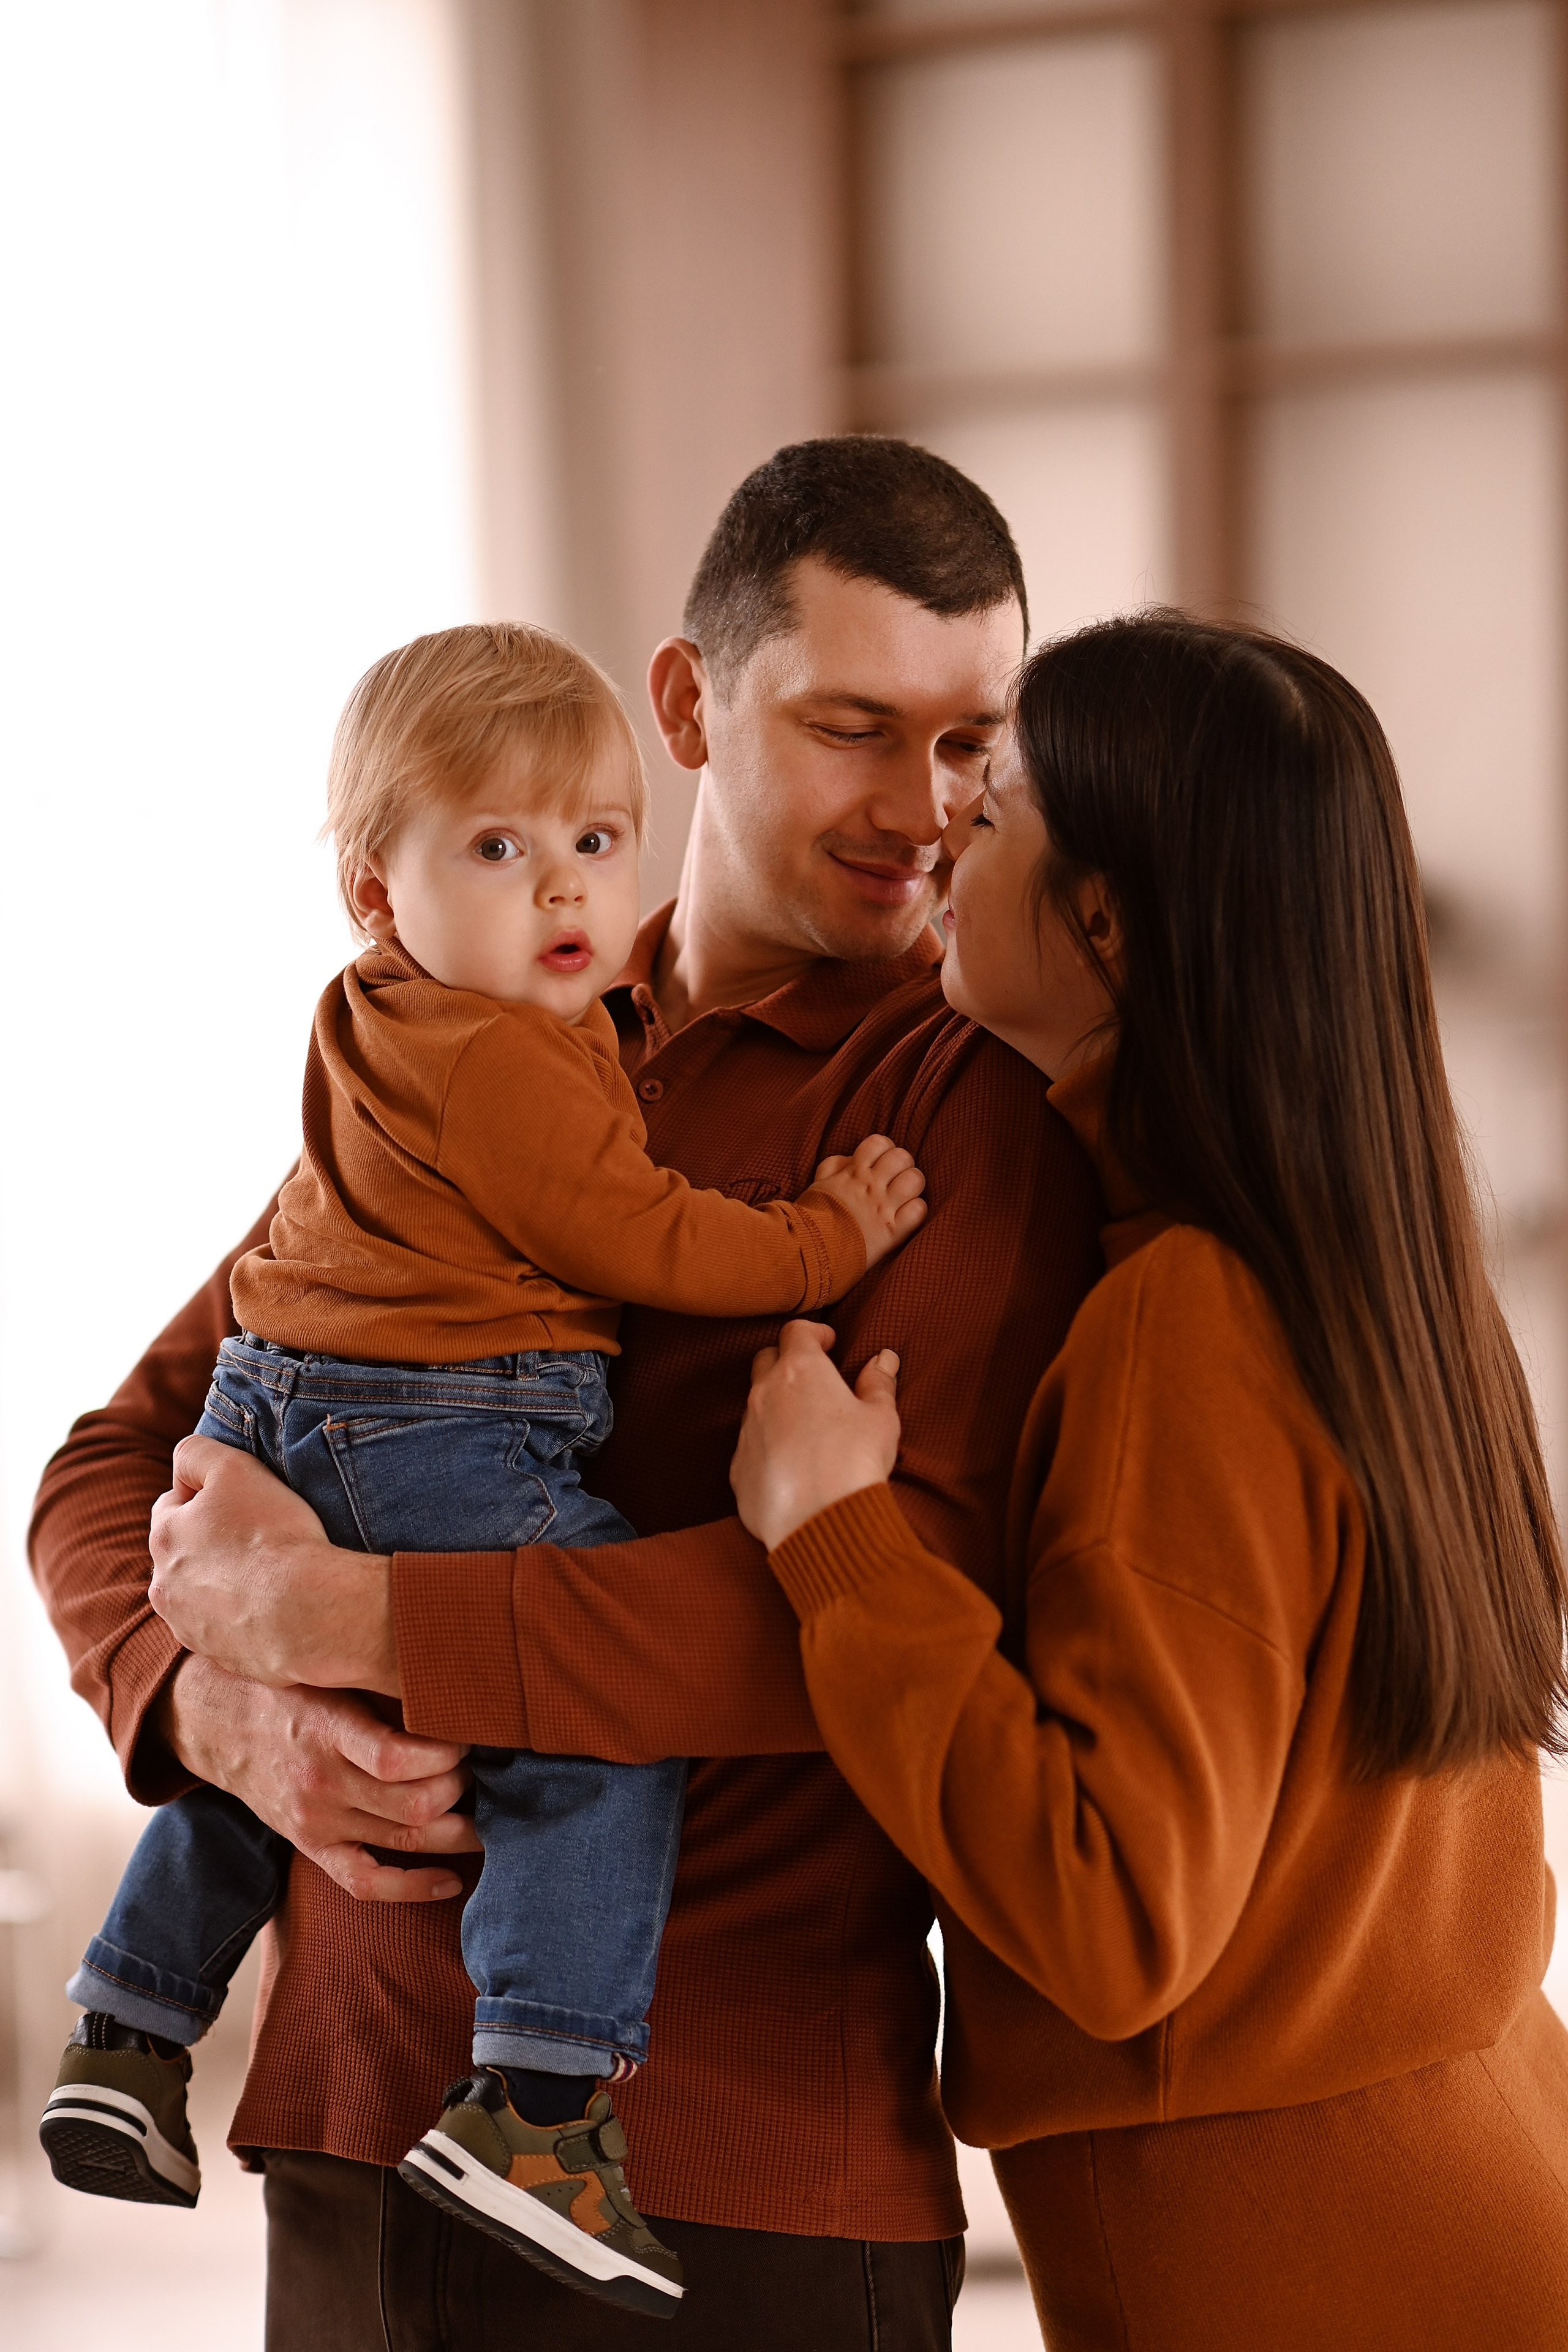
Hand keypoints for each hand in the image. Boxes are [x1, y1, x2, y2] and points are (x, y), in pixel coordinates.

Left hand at [149, 1435, 398, 1692]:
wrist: (306, 1613)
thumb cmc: (272, 1535)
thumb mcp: (234, 1468)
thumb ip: (197, 1453)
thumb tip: (183, 1466)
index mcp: (163, 1538)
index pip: (173, 1503)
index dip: (210, 1495)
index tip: (247, 1500)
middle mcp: (164, 1586)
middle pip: (186, 1551)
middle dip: (213, 1541)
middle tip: (262, 1534)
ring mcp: (189, 1627)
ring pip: (203, 1592)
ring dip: (227, 1581)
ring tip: (272, 1573)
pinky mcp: (219, 1655)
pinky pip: (228, 1626)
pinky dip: (245, 1614)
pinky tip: (277, 1605)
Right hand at [155, 1653, 479, 1901]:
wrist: (221, 1723)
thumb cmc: (291, 1687)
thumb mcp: (329, 1669)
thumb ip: (381, 1682)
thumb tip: (456, 1683)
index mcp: (326, 1728)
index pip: (396, 1758)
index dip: (447, 1754)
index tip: (469, 1735)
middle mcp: (321, 1781)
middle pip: (413, 1805)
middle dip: (463, 1788)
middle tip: (483, 1767)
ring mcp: (315, 1821)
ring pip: (403, 1841)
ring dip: (457, 1830)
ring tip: (487, 1810)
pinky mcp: (312, 1846)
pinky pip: (366, 1883)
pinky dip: (414, 1887)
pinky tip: (453, 1878)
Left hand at [730, 1320, 901, 1551]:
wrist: (820, 1523)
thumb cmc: (855, 1463)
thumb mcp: (881, 1418)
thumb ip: (879, 1384)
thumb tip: (884, 1360)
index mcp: (800, 1371)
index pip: (797, 1332)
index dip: (814, 1332)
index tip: (829, 1341)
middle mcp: (765, 1394)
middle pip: (766, 1360)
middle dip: (786, 1360)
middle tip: (813, 1377)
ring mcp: (746, 1431)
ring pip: (755, 1405)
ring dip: (777, 1406)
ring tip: (806, 1426)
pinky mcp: (738, 1469)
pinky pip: (750, 1446)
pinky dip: (767, 1446)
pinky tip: (791, 1465)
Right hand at [811, 1135, 926, 1271]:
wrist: (809, 1251)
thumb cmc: (811, 1218)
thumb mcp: (818, 1184)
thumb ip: (835, 1166)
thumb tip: (853, 1160)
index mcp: (853, 1173)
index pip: (879, 1142)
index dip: (885, 1149)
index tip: (881, 1163)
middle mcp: (871, 1187)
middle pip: (902, 1157)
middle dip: (903, 1165)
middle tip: (896, 1179)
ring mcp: (882, 1209)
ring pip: (915, 1180)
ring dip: (913, 1186)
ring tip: (904, 1196)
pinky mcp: (892, 1232)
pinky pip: (918, 1210)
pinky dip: (916, 1211)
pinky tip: (906, 1216)